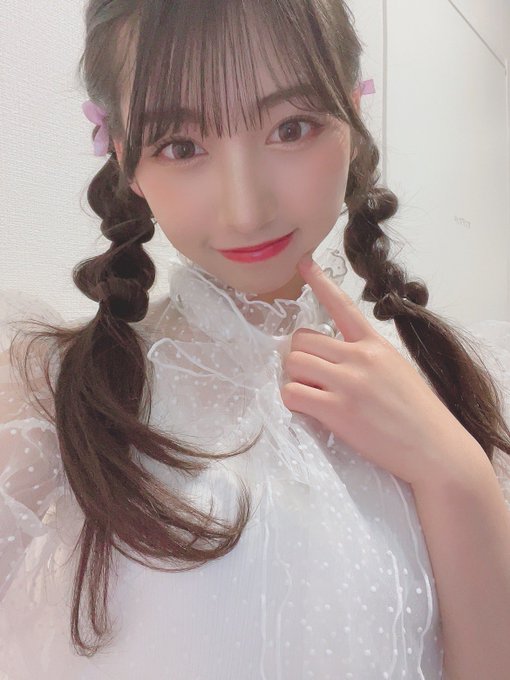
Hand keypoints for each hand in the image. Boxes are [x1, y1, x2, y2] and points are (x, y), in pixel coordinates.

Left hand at [280, 254, 477, 487]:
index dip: (318, 281)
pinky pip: (292, 393)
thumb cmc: (419, 413)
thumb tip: (333, 358)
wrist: (435, 449)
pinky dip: (293, 400)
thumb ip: (366, 357)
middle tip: (310, 376)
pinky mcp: (337, 410)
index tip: (302, 262)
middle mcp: (359, 357)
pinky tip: (309, 409)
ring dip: (294, 379)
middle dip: (299, 357)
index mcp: (375, 343)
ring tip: (311, 394)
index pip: (341, 305)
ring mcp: (347, 382)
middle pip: (302, 340)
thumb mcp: (397, 369)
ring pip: (293, 363)